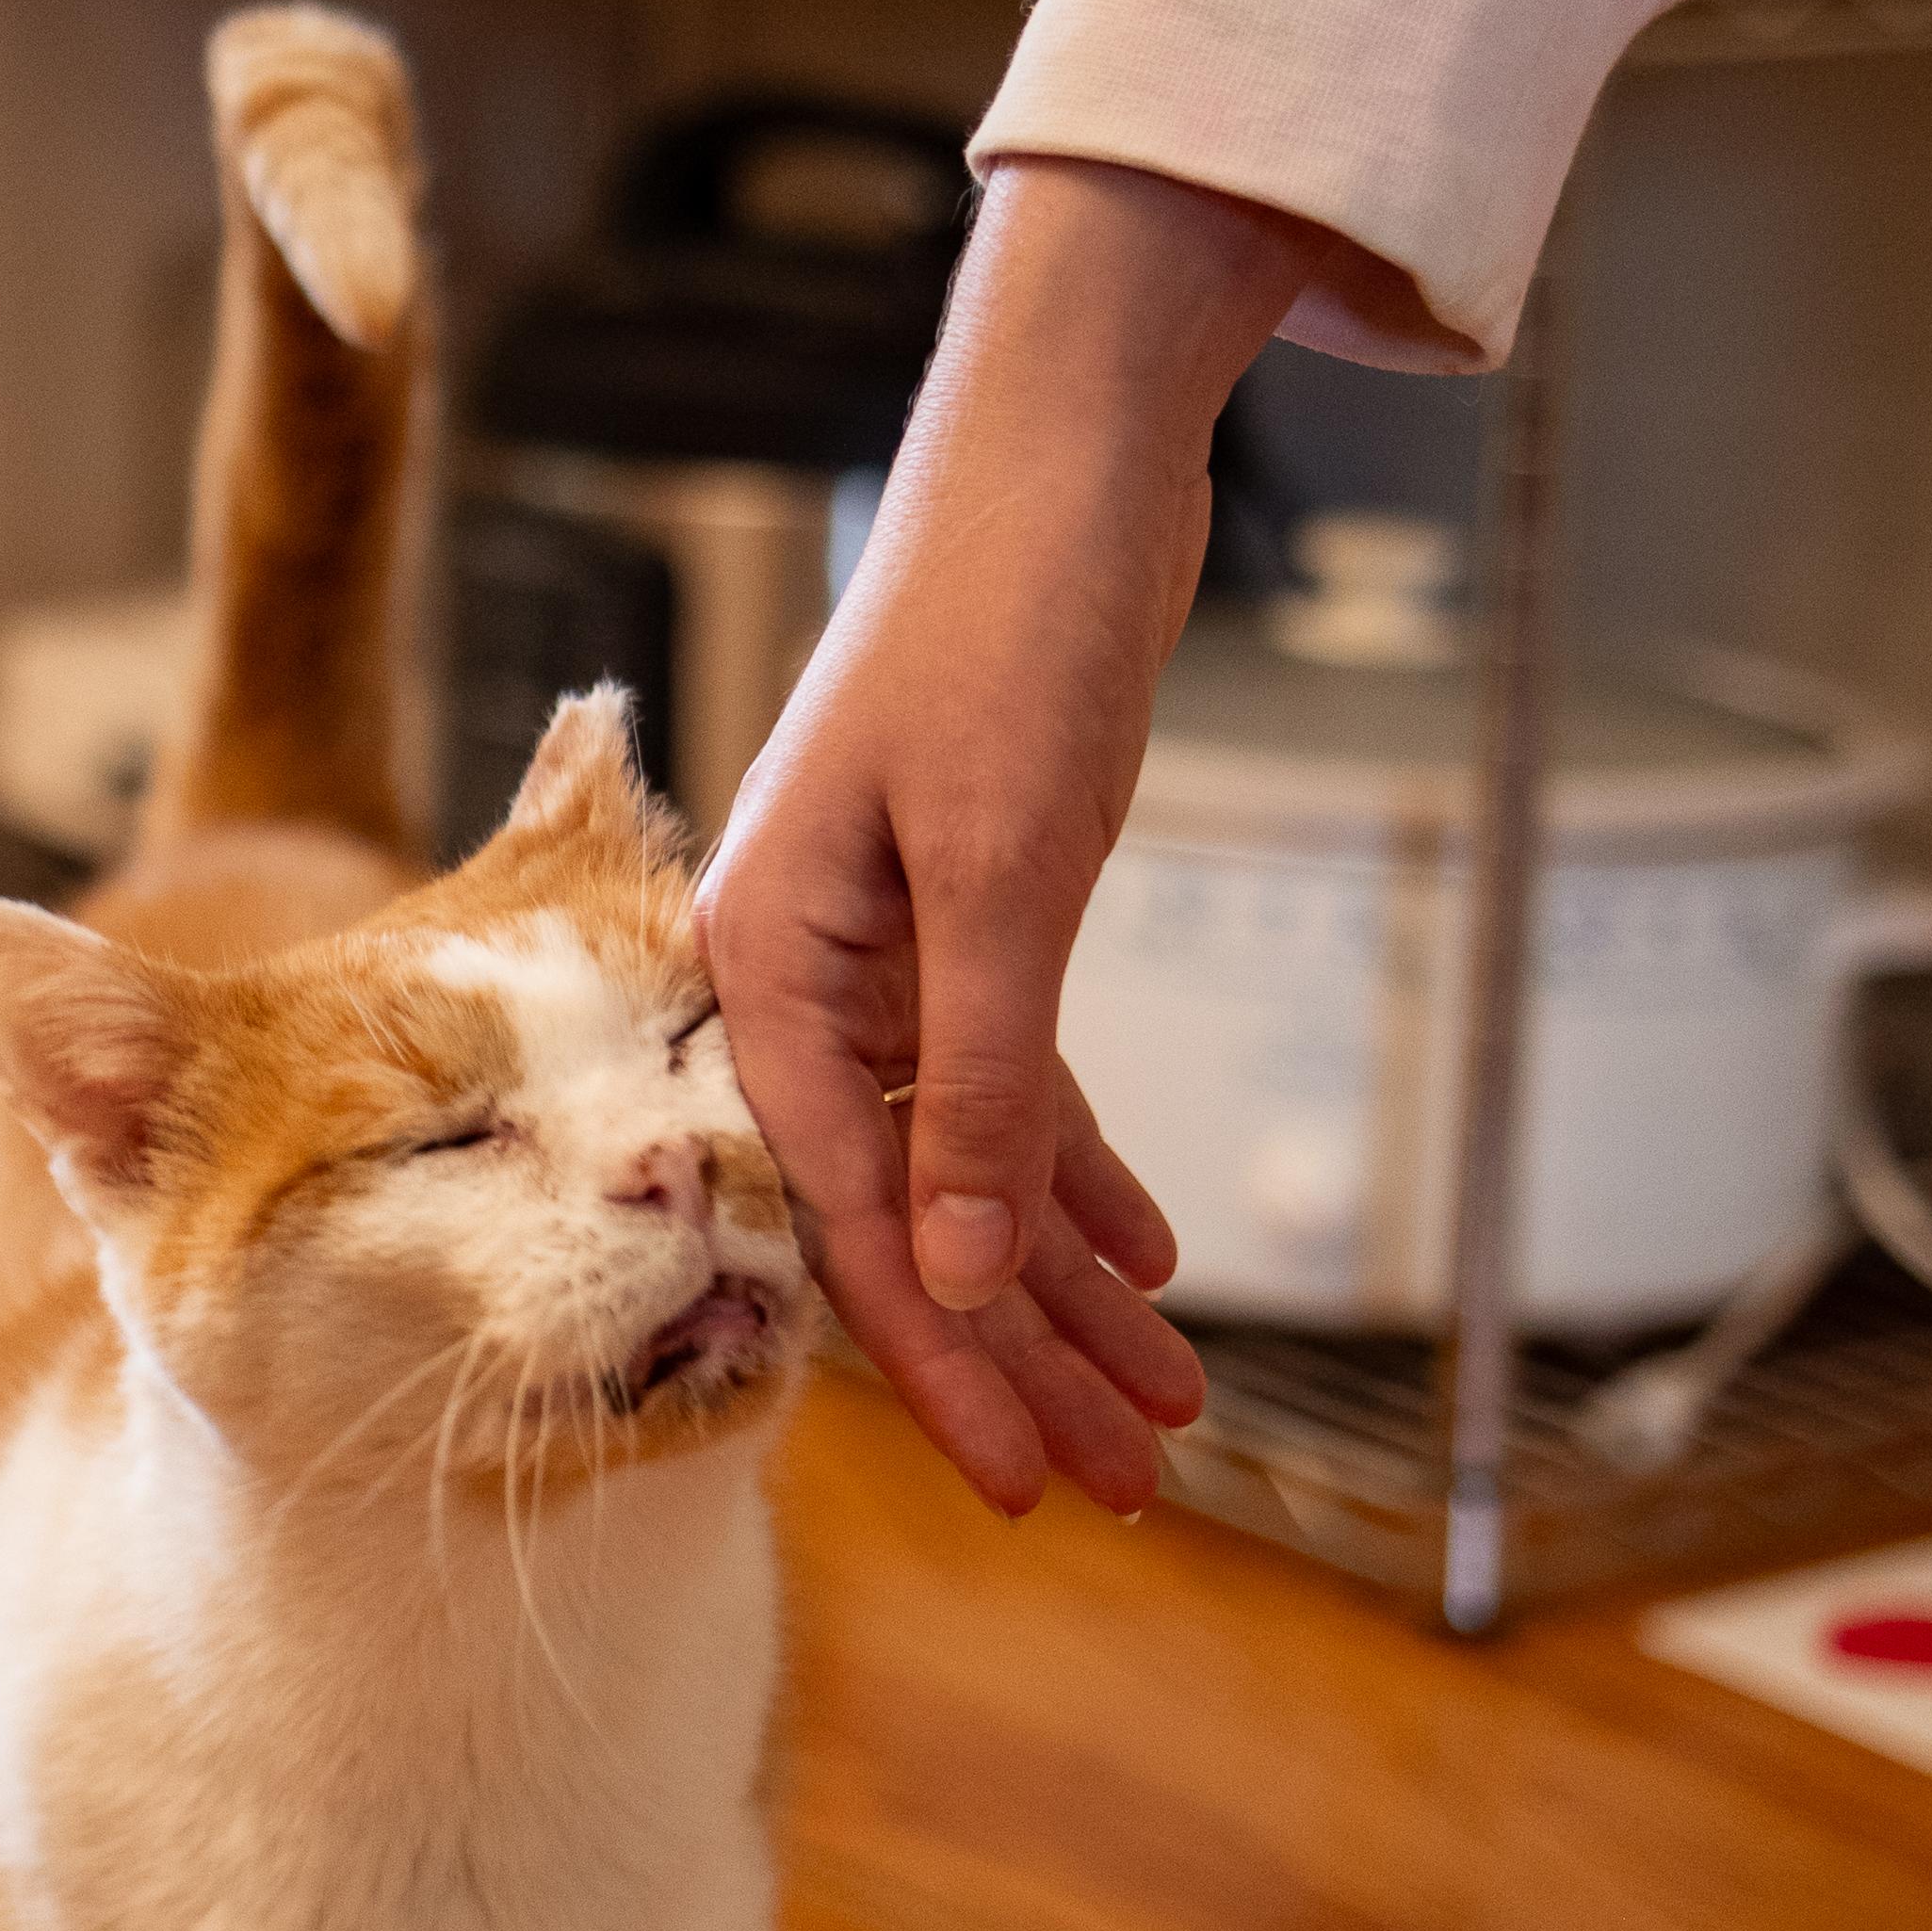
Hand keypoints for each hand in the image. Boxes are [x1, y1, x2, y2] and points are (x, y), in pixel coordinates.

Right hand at [696, 156, 1328, 1516]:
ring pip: (973, 1156)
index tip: (1020, 1480)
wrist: (1068, 447)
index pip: (843, 1207)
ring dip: (1069, 1281)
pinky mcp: (970, 909)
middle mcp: (803, 970)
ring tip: (1167, 1409)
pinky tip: (1148, 1260)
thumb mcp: (1007, 869)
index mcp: (764, 962)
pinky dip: (1078, 1168)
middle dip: (1023, 1351)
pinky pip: (1014, 1081)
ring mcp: (885, 942)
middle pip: (909, 1206)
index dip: (944, 1356)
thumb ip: (980, 1082)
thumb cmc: (1012, 623)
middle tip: (1121, 1483)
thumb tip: (965, 1270)